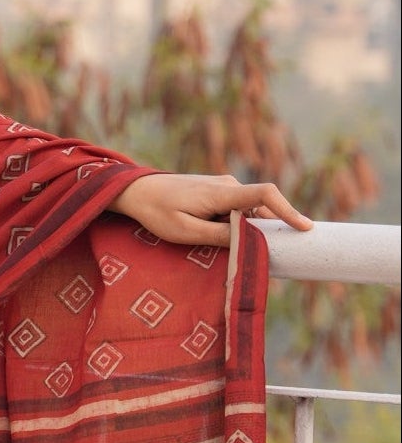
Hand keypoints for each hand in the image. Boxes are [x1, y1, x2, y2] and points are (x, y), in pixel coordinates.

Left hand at [111, 171, 313, 247]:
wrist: (137, 190)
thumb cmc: (158, 212)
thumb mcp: (186, 232)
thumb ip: (219, 236)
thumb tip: (251, 242)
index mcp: (222, 192)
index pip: (265, 194)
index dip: (288, 210)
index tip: (305, 228)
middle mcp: (228, 185)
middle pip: (262, 209)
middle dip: (271, 231)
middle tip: (278, 257)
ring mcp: (224, 187)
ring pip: (249, 211)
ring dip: (250, 231)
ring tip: (242, 252)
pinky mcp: (218, 192)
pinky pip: (239, 209)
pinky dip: (241, 225)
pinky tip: (230, 241)